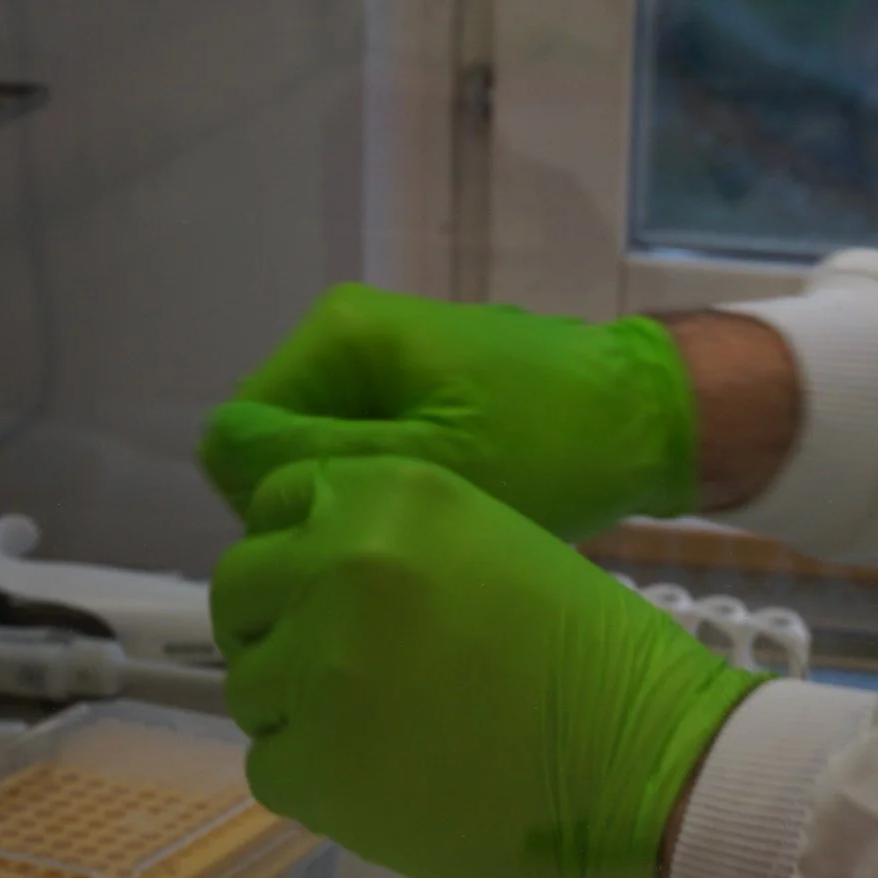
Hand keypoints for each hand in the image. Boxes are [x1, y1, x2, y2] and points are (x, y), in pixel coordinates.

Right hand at [198, 286, 699, 542]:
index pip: (241, 436)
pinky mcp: (427, 397)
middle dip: (325, 503)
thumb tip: (221, 460)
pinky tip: (451, 518)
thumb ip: (317, 460)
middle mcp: (351, 339)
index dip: (277, 501)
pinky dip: (403, 495)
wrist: (656, 420)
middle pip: (283, 450)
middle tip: (399, 541)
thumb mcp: (426, 464)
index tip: (348, 537)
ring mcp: (390, 366)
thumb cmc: (550, 444)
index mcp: (338, 335)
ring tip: (431, 533)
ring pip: (331, 463)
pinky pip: (377, 457)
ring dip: (368, 506)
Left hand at [211, 456, 762, 877]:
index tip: (331, 595)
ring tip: (386, 734)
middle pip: (240, 591)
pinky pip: (271, 767)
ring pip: (251, 687)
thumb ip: (401, 547)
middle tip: (349, 674)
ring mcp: (314, 668)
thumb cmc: (604, 662)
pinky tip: (390, 782)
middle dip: (279, 630)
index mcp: (389, 496)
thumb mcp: (499, 549)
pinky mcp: (311, 765)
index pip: (278, 503)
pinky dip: (318, 780)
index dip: (298, 555)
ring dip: (300, 711)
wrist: (652, 768)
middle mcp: (335, 564)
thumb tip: (321, 578)